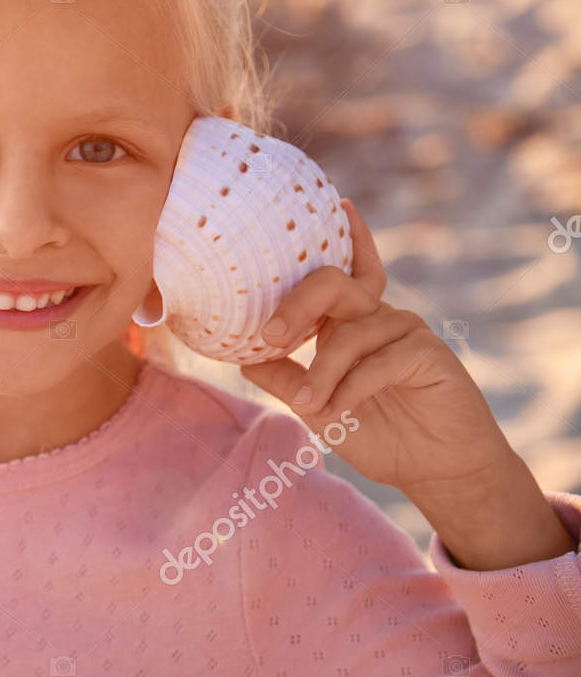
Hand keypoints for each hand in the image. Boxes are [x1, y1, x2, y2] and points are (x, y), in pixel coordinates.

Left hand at [238, 198, 519, 504]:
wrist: (435, 470)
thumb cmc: (379, 434)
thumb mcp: (318, 405)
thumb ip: (285, 378)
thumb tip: (242, 358)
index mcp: (351, 322)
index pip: (343, 272)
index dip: (344, 236)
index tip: (332, 207)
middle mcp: (378, 317)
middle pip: (335, 283)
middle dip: (296, 302)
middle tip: (270, 335)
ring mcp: (406, 332)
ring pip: (349, 334)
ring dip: (322, 374)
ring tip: (310, 407)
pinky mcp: (429, 354)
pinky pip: (379, 361)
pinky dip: (350, 388)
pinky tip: (337, 412)